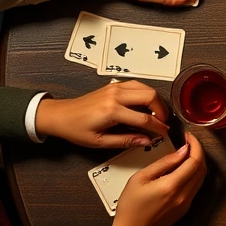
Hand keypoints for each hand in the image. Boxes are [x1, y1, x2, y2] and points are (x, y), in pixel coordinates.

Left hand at [34, 80, 169, 148]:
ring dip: (156, 100)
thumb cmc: (76, 129)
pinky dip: (146, 93)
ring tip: (156, 113)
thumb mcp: (100, 141)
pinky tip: (147, 103)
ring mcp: (115, 87)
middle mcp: (115, 95)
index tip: (164, 133)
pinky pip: (138, 84)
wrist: (61, 115)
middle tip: (163, 122)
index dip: (158, 127)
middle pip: (150, 97)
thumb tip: (146, 141)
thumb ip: (125, 140)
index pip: (144, 118)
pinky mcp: (114, 85)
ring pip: (146, 88)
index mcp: (112, 111)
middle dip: (162, 110)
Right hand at [111, 132, 206, 225]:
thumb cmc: (131, 205)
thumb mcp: (140, 178)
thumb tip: (182, 150)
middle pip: (202, 168)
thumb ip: (164, 163)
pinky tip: (184, 168)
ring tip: (187, 152)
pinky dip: (195, 174)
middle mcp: (184, 195)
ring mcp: (187, 203)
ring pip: (201, 178)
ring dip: (198, 162)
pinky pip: (196, 187)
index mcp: (172, 186)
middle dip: (198, 151)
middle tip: (188, 141)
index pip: (195, 161)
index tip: (189, 136)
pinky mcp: (186, 208)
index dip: (196, 145)